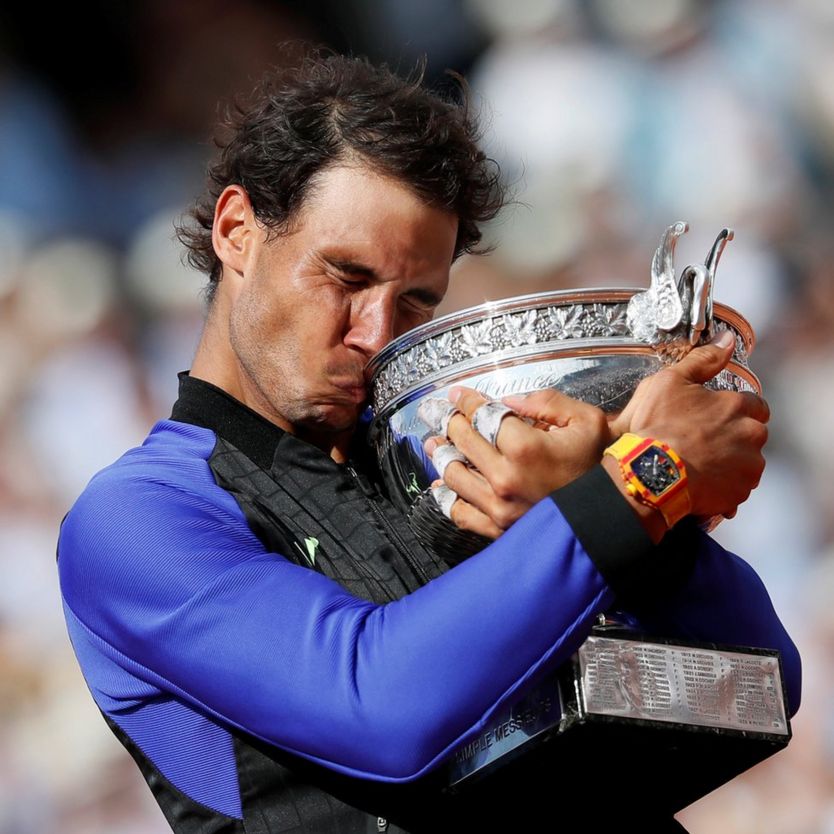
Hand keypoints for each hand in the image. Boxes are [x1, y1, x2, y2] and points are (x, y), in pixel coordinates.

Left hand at [426, 387, 611, 537]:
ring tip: (434, 443)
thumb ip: (545, 403)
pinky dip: (446, 497)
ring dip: (441, 454)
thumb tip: (508, 403)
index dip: (467, 401)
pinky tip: (441, 484)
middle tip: (438, 413)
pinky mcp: (498, 529)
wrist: (614, 515)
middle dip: (448, 421)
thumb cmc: (602, 466)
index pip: (482, 416)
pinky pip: (460, 513)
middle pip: (462, 440)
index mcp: (525, 448)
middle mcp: (505, 478)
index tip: (458, 394)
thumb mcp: (585, 420)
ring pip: (454, 475)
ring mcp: (499, 507)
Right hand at [609, 330, 769, 519]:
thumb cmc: (656, 427)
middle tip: (702, 442)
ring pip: (747, 462)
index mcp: (737, 407)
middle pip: (753, 434)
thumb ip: (703, 360)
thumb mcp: (669, 382)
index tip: (714, 418)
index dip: (734, 410)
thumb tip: (727, 340)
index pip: (755, 405)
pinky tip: (700, 482)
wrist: (648, 473)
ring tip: (699, 464)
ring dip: (730, 463)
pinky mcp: (739, 492)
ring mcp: (747, 467)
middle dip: (734, 437)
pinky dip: (723, 486)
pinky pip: (736, 488)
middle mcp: (751, 435)